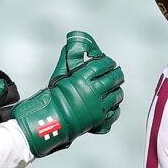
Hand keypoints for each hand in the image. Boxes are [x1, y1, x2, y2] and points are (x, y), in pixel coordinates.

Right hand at [11, 31, 124, 156]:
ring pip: (117, 95)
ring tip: (114, 89)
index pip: (103, 64)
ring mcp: (98, 107)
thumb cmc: (51, 99)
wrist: (49, 122)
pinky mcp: (100, 120)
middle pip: (115, 78)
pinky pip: (115, 112)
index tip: (109, 62)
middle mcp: (93, 92)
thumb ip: (67, 61)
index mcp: (82, 79)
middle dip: (116, 74)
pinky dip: (115, 108)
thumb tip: (70, 44)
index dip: (108, 62)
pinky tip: (111, 104)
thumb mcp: (59, 76)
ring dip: (117, 90)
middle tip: (116, 73)